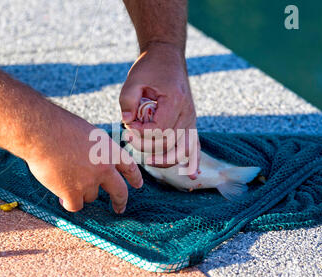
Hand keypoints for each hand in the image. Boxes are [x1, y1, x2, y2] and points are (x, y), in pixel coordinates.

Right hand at [25, 108, 142, 213]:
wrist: (42, 133)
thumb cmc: (59, 127)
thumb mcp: (88, 133)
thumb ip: (95, 151)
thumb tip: (91, 165)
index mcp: (109, 150)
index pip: (129, 166)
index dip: (135, 177)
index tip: (138, 185)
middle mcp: (104, 168)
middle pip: (119, 191)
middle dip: (120, 201)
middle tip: (119, 208)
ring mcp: (89, 182)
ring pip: (91, 197)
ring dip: (81, 192)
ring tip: (66, 180)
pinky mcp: (73, 193)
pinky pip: (75, 206)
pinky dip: (68, 202)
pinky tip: (61, 197)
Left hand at [119, 42, 200, 178]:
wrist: (168, 57)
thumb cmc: (150, 68)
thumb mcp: (133, 80)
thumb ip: (127, 101)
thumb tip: (126, 122)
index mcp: (175, 101)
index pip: (159, 130)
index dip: (141, 135)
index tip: (127, 127)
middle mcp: (187, 112)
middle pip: (169, 144)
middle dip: (147, 147)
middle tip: (129, 138)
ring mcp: (192, 119)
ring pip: (182, 151)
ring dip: (164, 160)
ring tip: (147, 160)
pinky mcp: (191, 123)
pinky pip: (195, 146)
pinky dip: (193, 161)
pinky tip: (192, 175)